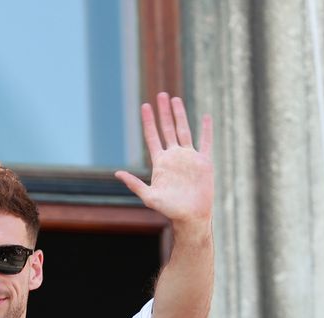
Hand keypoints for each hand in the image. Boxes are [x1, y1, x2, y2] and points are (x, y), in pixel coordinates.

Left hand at [115, 93, 212, 226]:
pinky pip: (205, 142)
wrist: (190, 216)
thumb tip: (117, 174)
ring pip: (184, 130)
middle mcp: (174, 157)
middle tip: (161, 95)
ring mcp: (189, 158)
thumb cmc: (169, 209)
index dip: (148, 122)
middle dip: (163, 112)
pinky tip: (206, 117)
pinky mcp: (203, 162)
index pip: (152, 137)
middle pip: (167, 129)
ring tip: (175, 99)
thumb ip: (134, 184)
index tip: (145, 106)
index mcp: (160, 162)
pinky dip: (206, 130)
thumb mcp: (149, 197)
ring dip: (179, 115)